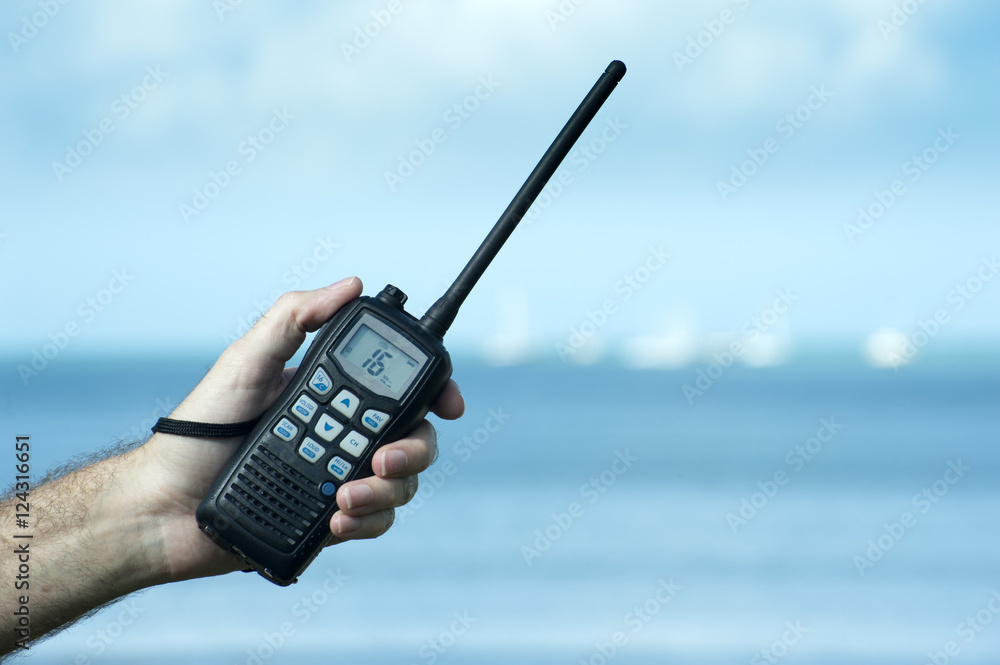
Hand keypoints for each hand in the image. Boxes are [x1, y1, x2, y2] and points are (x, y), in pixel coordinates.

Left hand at [138, 277, 463, 580]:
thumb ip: (294, 317)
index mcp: (333, 396)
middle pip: (414, 439)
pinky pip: (375, 522)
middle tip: (379, 458)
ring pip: (401, 483)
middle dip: (413, 449)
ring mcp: (340, 480)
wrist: (161, 509)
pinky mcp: (331, 522)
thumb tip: (350, 283)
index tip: (448, 404)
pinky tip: (338, 520)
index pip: (398, 391)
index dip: (433, 395)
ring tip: (344, 497)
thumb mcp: (246, 363)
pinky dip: (367, 522)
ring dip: (385, 490)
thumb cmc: (197, 431)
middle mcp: (344, 437)